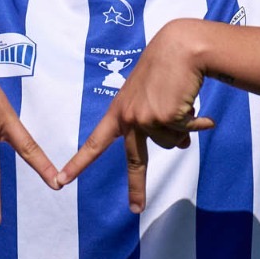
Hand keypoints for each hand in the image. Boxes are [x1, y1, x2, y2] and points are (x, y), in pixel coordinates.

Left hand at [60, 19, 214, 212]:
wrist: (180, 48)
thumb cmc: (166, 70)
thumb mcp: (154, 100)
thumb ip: (158, 124)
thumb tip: (181, 145)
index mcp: (118, 112)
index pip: (94, 142)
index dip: (79, 163)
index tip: (61, 180)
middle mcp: (128, 118)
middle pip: (135, 160)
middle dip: (137, 188)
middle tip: (136, 210)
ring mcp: (146, 119)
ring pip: (171, 142)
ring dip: (183, 125)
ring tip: (181, 100)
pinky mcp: (166, 118)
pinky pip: (187, 131)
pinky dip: (197, 121)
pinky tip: (193, 101)